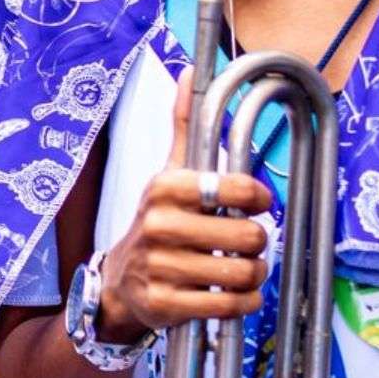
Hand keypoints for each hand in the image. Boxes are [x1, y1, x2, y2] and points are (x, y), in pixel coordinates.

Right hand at [97, 67, 272, 343]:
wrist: (121, 283)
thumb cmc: (159, 222)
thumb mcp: (169, 173)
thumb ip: (186, 125)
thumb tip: (190, 71)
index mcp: (164, 188)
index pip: (235, 188)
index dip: (258, 197)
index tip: (258, 203)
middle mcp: (158, 225)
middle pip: (247, 235)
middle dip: (256, 242)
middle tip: (247, 243)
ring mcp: (160, 267)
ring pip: (241, 272)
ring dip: (253, 274)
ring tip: (243, 269)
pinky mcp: (166, 305)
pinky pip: (228, 306)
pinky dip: (243, 302)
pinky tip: (235, 294)